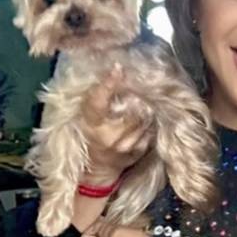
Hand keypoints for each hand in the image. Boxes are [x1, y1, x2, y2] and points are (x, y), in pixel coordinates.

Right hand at [81, 64, 153, 184]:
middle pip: (132, 107)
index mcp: (91, 123)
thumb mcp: (86, 116)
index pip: (98, 101)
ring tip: (139, 106)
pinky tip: (142, 122)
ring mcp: (126, 145)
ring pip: (145, 117)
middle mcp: (109, 135)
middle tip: (136, 88)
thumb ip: (98, 97)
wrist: (96, 168)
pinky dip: (149, 122)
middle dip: (136, 95)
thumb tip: (114, 70)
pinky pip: (150, 129)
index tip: (117, 68)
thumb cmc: (90, 135)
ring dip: (145, 108)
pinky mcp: (139, 151)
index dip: (108, 84)